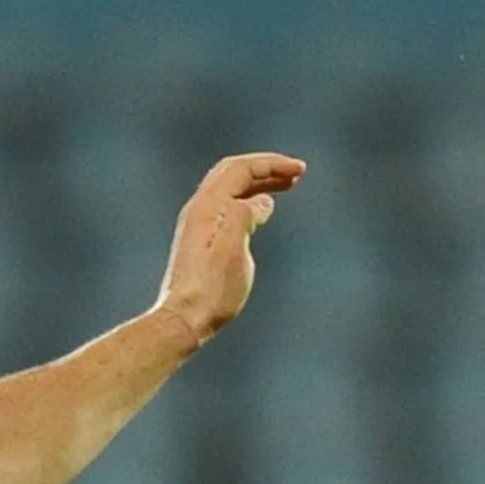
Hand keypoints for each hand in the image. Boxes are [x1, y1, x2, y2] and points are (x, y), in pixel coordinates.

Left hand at [155, 152, 306, 344]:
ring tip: (287, 186)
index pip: (241, 169)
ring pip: (231, 189)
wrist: (185, 320)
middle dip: (266, 169)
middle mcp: (199, 209)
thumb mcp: (233, 249)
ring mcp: (198, 224)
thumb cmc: (211, 290)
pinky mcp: (201, 240)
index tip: (299, 169)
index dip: (272, 164)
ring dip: (259, 183)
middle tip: (296, 174)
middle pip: (234, 173)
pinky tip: (262, 211)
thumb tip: (262, 201)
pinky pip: (228, 206)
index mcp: (207, 206)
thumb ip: (246, 215)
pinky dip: (249, 200)